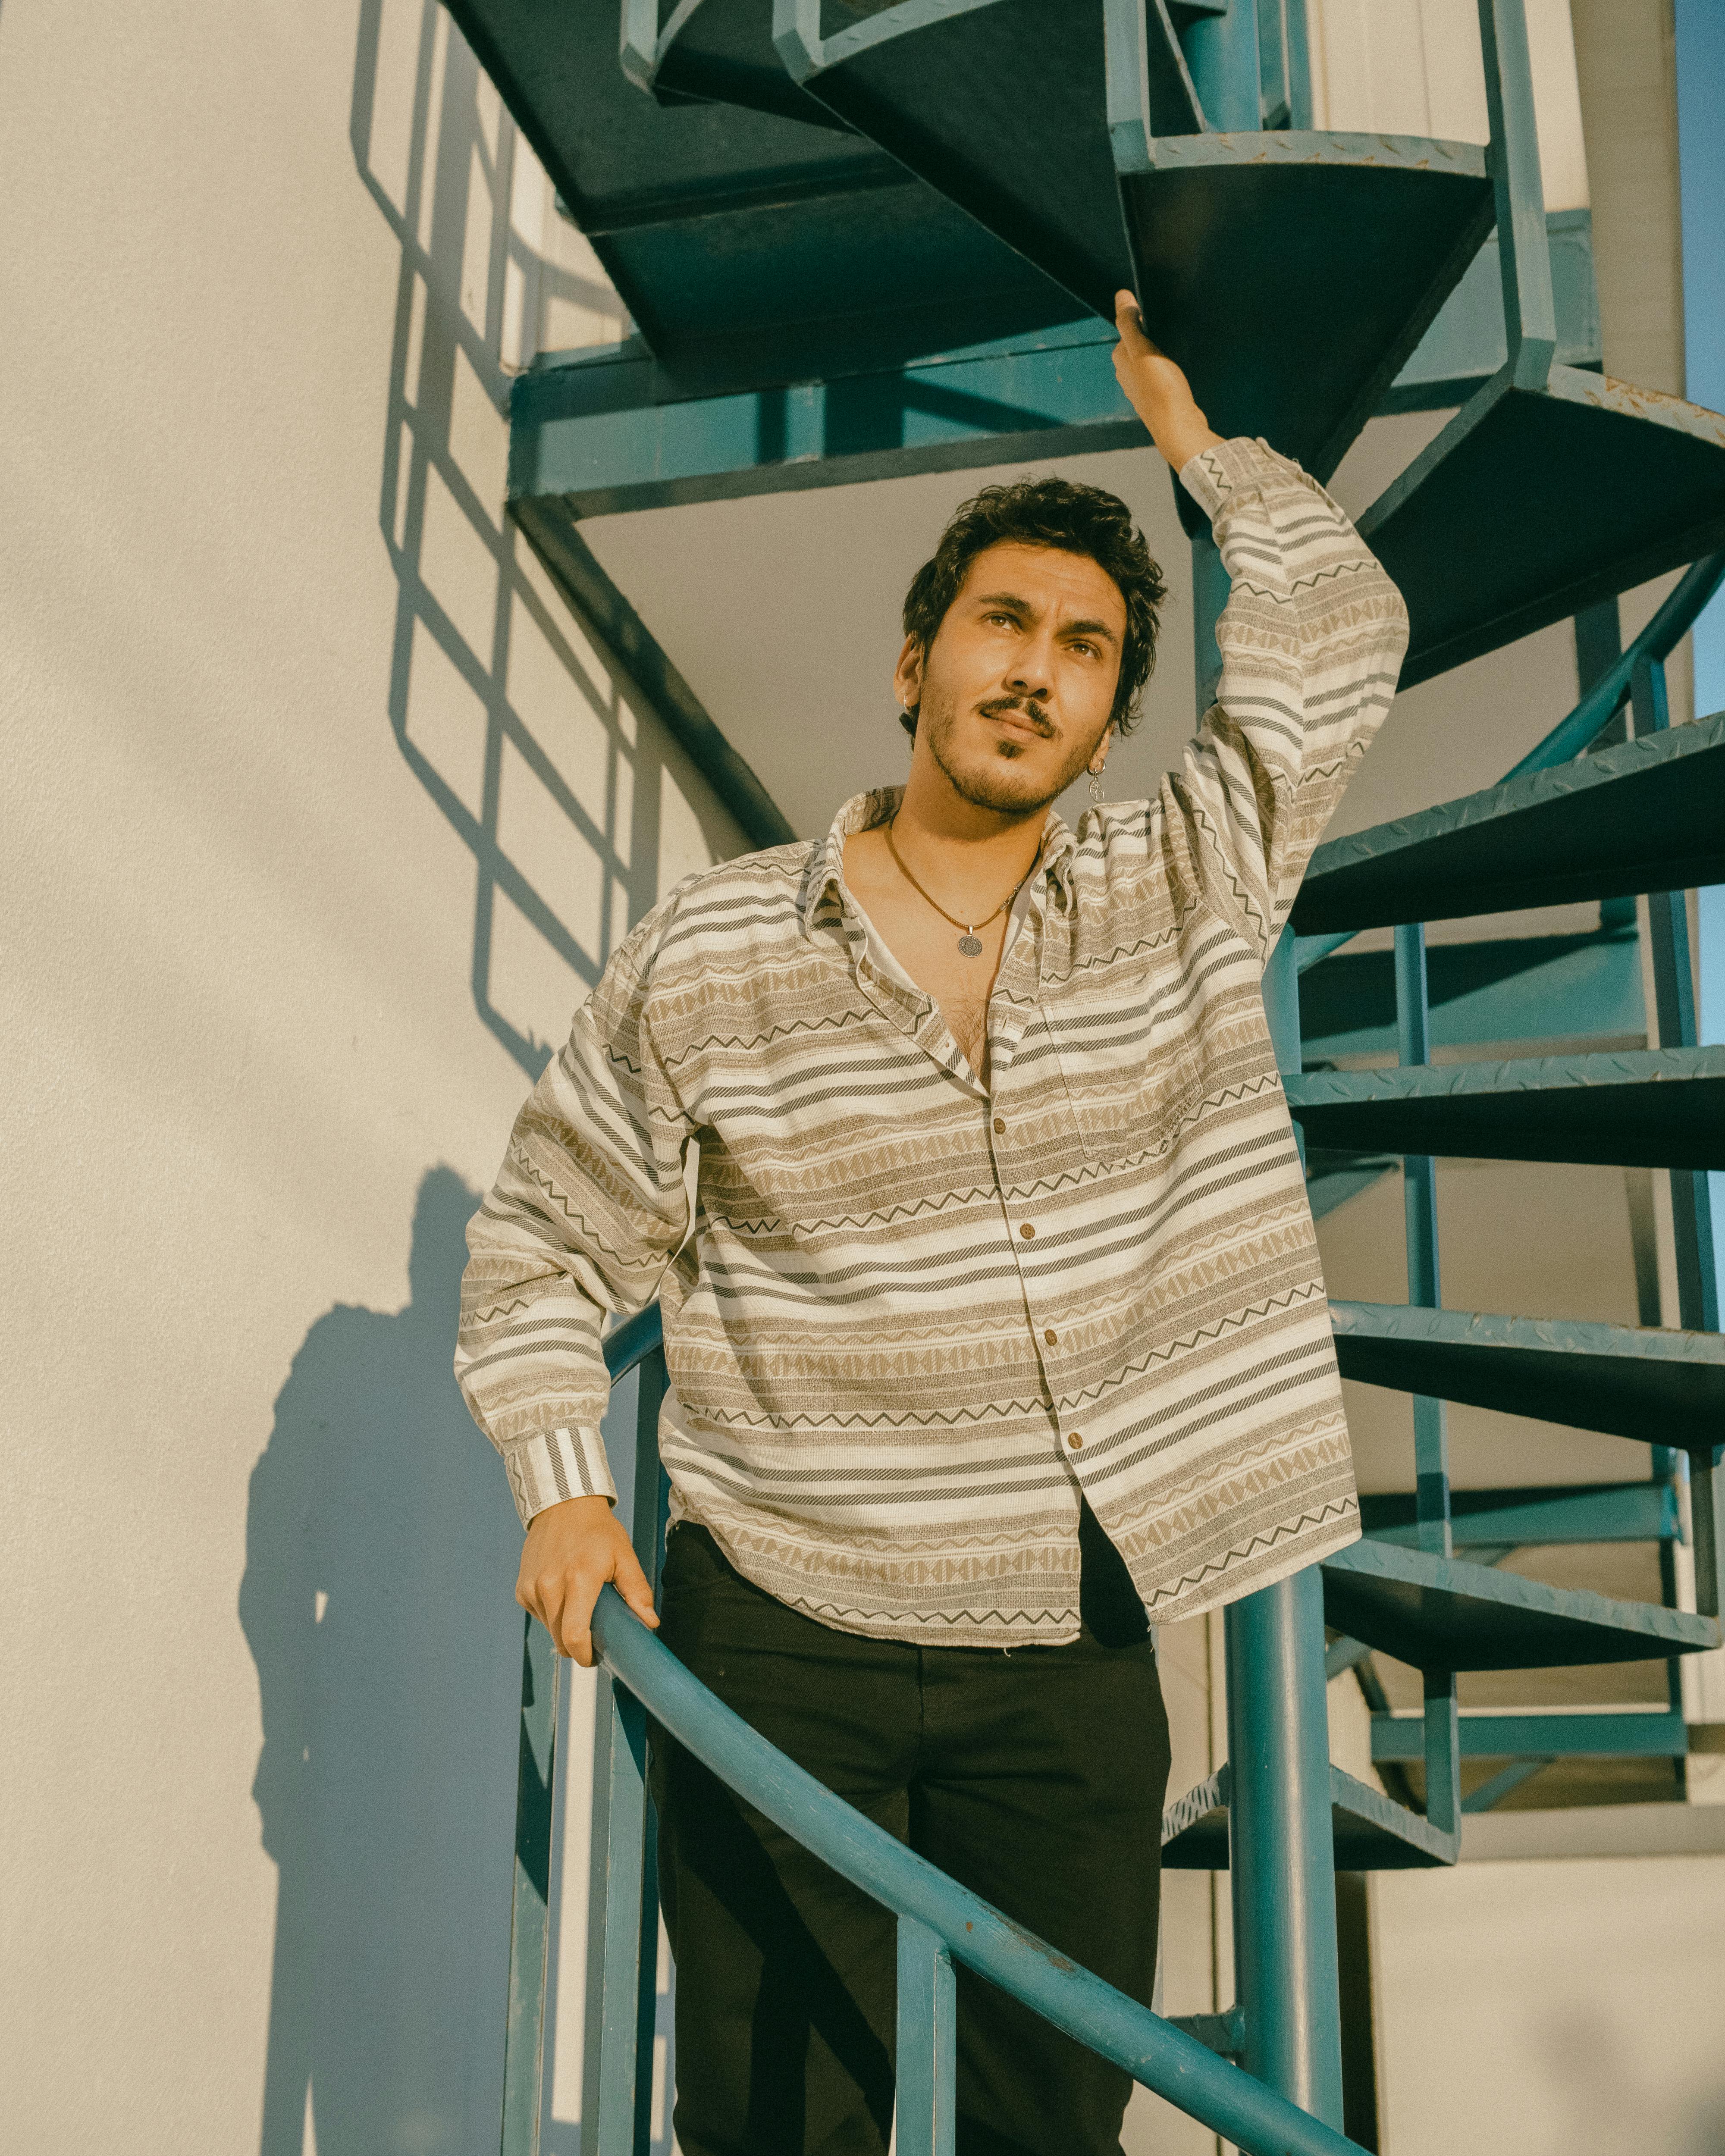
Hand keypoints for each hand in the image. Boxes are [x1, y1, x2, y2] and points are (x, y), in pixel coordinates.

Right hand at [516, 1494, 660, 1665]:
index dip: (586, 1655)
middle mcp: (550, 1585)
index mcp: (579, 1579)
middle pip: (561, 1640)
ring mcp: (532, 1588)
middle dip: (578, 1645)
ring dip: (565, 1627)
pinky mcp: (521, 1589)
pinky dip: (553, 1614)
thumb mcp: (624, 1556)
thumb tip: (650, 1623)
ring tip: (581, 1604)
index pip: (575, 1636)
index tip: (597, 1656)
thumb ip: (637, 1591)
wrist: (563, 1505)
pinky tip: (564, 1592)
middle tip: (595, 1632)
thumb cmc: (597, 1531)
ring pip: (550, 1630)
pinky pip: (539, 1616)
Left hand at [1111, 291, 1223, 470]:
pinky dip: (1167, 370)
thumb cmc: (1160, 389)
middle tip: (1168, 331)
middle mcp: (1127, 376)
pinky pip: (1160, 377)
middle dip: (1150, 337)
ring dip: (1160, 354)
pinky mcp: (1158, 399)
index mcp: (1121, 361)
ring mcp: (1142, 389)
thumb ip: (1129, 323)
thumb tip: (1121, 296)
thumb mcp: (1143, 349)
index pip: (1126, 331)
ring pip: (1149, 362)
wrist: (1178, 426)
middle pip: (1138, 346)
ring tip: (1175, 350)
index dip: (1140, 320)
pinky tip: (1178, 371)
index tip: (1156, 315)